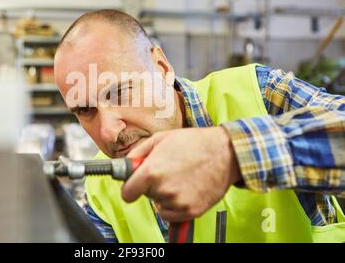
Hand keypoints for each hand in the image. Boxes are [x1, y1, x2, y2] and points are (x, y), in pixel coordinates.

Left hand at [121, 126, 240, 221]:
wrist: (225, 152)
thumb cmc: (193, 142)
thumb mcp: (160, 138)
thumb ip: (138, 153)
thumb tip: (126, 165)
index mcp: (152, 171)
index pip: (127, 193)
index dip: (129, 188)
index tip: (133, 186)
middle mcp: (163, 190)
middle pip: (146, 195)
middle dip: (152, 185)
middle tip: (168, 170)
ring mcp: (178, 202)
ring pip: (160, 204)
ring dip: (165, 194)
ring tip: (180, 177)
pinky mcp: (192, 211)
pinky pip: (171, 215)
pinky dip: (175, 205)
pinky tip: (185, 189)